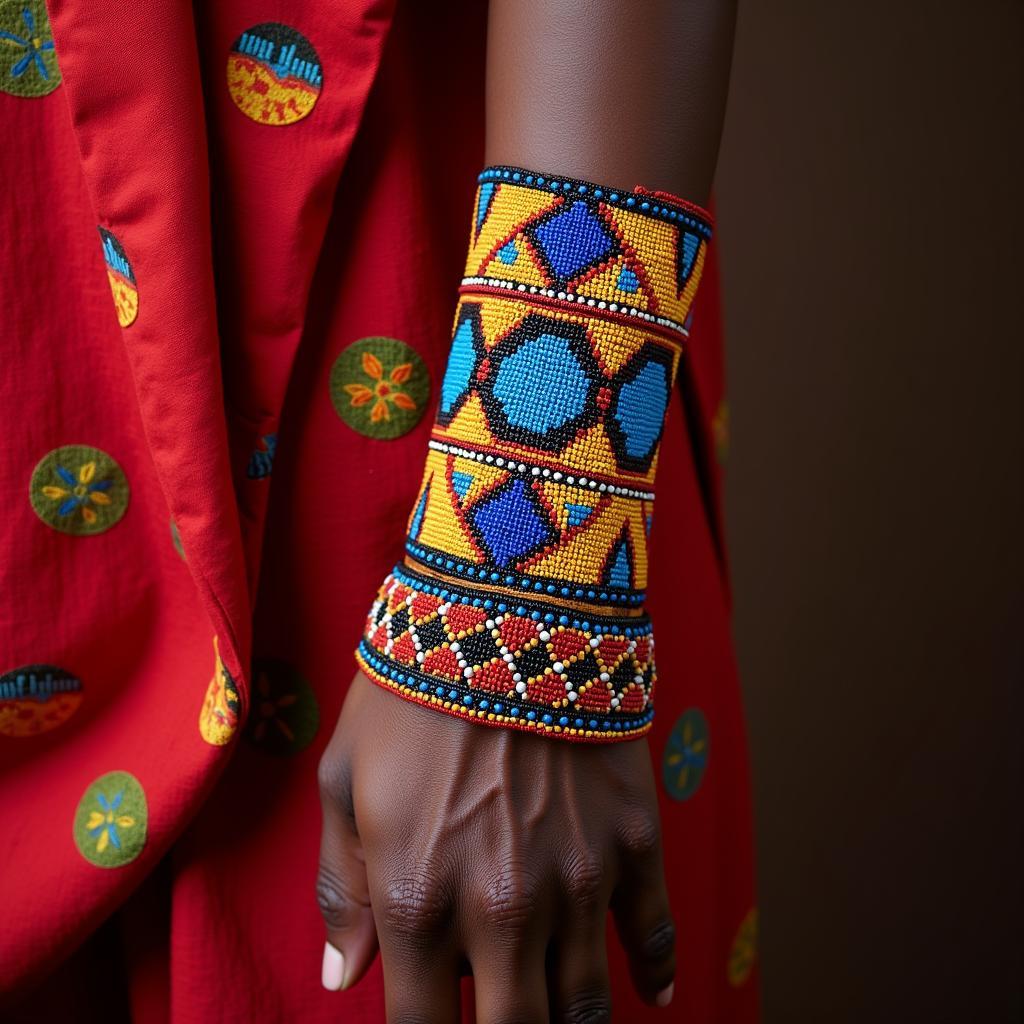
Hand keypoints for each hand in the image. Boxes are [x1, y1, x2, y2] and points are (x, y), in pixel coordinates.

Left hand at [317, 671, 675, 1021]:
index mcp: (416, 899)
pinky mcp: (634, 844)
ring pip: (586, 1009)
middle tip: (498, 1015)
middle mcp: (502, 911)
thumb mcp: (344, 779)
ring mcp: (578, 882)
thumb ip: (341, 887)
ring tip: (554, 1012)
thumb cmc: (410, 693)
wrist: (506, 609)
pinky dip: (655, 977)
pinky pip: (657, 938)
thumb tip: (342, 978)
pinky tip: (650, 995)